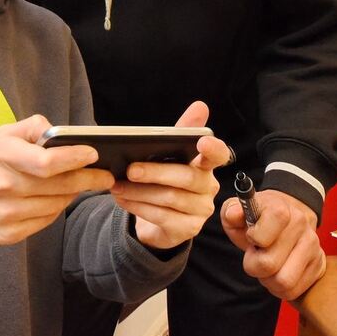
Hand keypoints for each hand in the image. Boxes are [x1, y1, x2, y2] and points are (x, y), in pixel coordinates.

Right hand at [0, 115, 114, 244]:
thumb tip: (61, 133)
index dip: (75, 158)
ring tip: (84, 184)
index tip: (94, 154)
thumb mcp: (2, 134)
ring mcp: (6, 213)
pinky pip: (46, 220)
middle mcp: (4, 186)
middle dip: (88, 179)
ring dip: (74, 194)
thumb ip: (33, 127)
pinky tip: (59, 199)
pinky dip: (57, 209)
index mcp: (2, 156)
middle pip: (58, 185)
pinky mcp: (9, 234)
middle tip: (105, 175)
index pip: (48, 161)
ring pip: (56, 204)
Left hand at [110, 101, 231, 249]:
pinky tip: (122, 200)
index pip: (219, 155)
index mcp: (206, 165)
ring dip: (139, 192)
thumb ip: (182, 131)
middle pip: (185, 178)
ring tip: (117, 185)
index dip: (213, 149)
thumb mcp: (170, 154)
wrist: (160, 220)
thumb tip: (200, 105)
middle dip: (155, 173)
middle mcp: (209, 187)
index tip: (202, 142)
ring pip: (170, 198)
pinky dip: (138, 207)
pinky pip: (162, 217)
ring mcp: (201, 211)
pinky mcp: (188, 230)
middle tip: (130, 169)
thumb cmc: (166, 179)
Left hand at [221, 189, 324, 300]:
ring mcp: (312, 246)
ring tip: (266, 264)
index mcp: (280, 209)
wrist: (285, 219)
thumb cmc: (256, 218)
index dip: (252, 240)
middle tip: (255, 254)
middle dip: (254, 265)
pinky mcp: (319, 265)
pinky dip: (279, 288)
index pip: (262, 237)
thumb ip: (231, 212)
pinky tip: (277, 271)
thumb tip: (233, 214)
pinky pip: (293, 291)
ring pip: (283, 282)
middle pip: (269, 265)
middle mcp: (300, 225)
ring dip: (268, 279)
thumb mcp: (237, 210)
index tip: (252, 235)